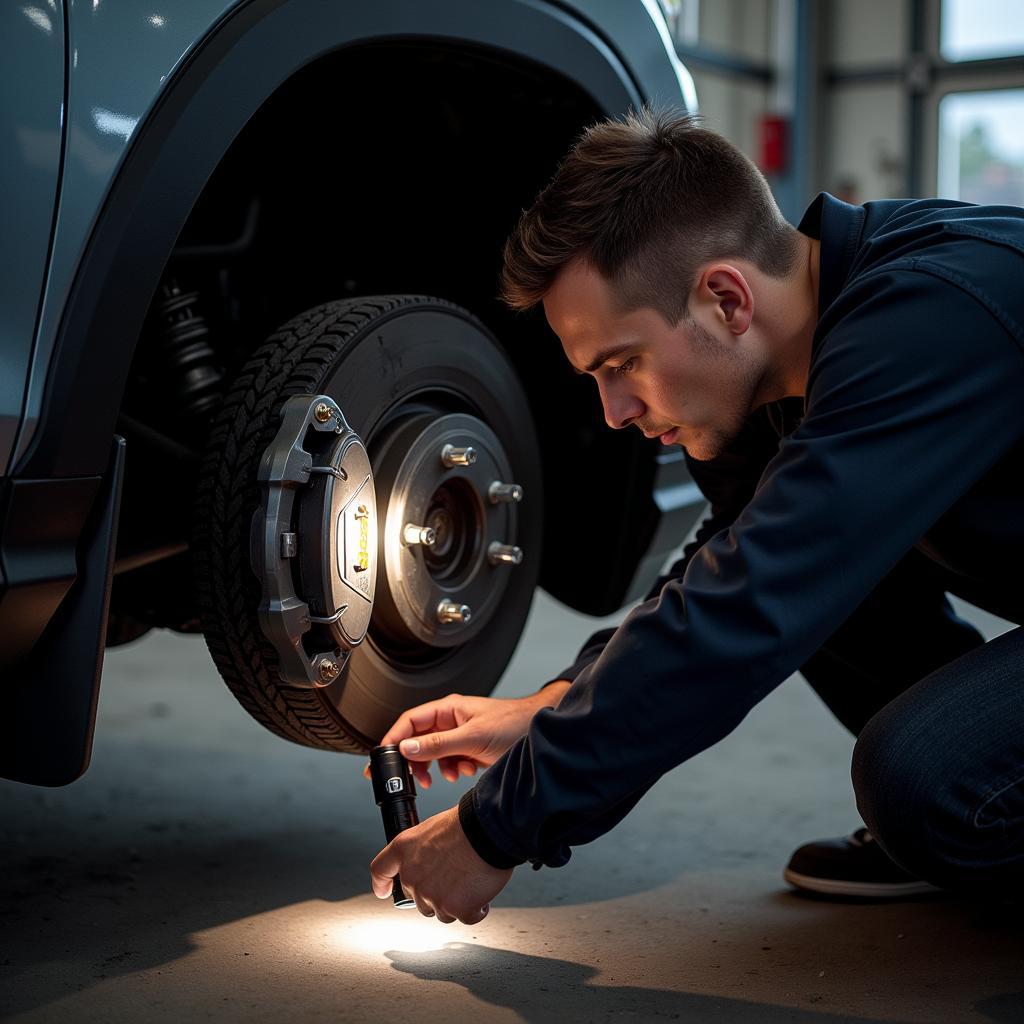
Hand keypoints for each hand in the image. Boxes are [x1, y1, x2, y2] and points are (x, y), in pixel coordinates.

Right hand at [362, 682, 570, 789]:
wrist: (540, 734)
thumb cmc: (513, 724)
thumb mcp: (472, 738)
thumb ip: (438, 744)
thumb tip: (407, 749)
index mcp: (448, 709)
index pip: (410, 721)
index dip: (394, 739)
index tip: (382, 758)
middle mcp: (451, 720)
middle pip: (418, 740)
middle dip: (417, 760)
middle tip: (413, 779)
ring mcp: (460, 735)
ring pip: (434, 754)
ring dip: (438, 768)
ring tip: (450, 775)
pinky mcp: (469, 749)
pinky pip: (450, 762)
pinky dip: (454, 770)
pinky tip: (466, 772)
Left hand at [369, 805, 512, 923]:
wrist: (487, 831)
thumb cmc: (466, 824)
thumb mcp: (433, 828)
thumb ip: (423, 850)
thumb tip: (432, 863)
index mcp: (404, 850)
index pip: (381, 871)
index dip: (382, 884)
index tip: (385, 891)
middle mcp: (413, 876)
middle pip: (417, 897)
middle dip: (435, 892)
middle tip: (454, 876)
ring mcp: (432, 896)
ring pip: (441, 911)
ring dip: (456, 902)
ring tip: (471, 880)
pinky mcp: (455, 909)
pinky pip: (465, 916)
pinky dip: (476, 908)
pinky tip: (482, 891)